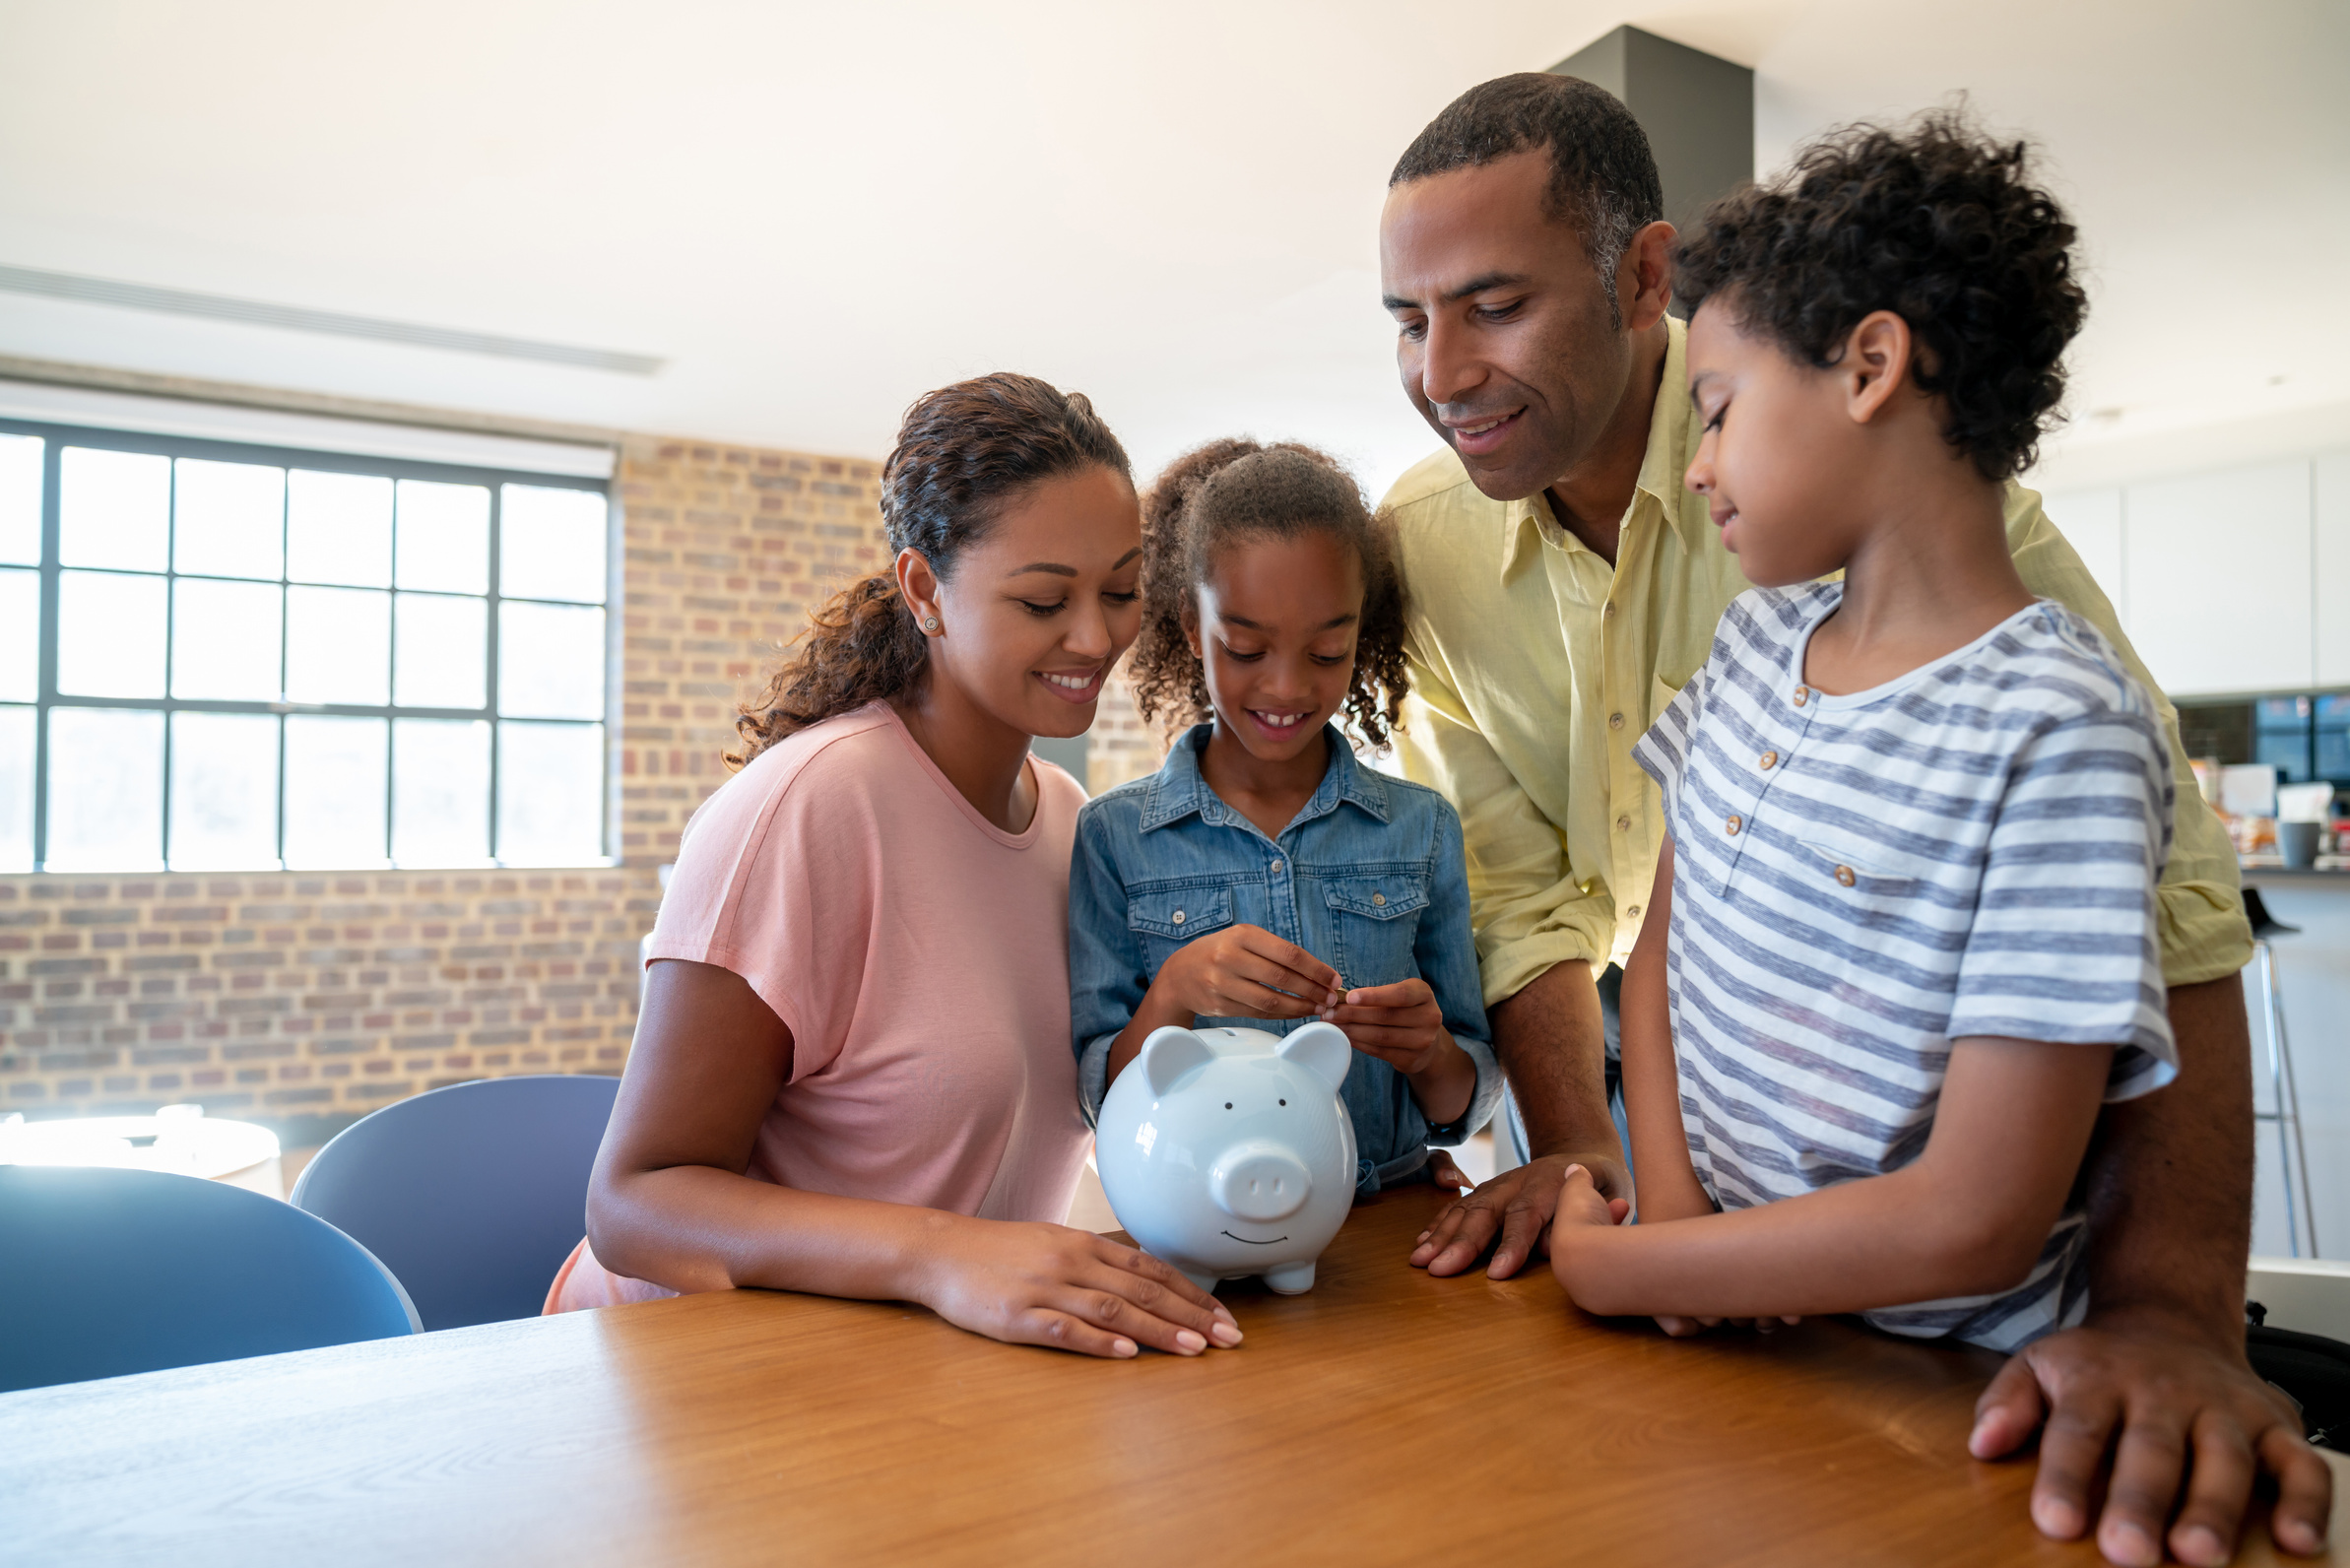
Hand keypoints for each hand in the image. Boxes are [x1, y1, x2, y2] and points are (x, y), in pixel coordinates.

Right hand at [916, 1217, 1243, 1358]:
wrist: (941, 1252)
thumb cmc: (1001, 1253)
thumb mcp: (1054, 1244)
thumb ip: (1097, 1261)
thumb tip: (1145, 1280)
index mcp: (1083, 1244)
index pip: (1151, 1268)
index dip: (1192, 1293)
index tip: (1223, 1316)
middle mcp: (1071, 1262)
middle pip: (1143, 1289)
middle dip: (1191, 1315)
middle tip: (1228, 1339)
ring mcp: (1045, 1289)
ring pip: (1114, 1309)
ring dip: (1159, 1330)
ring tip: (1194, 1349)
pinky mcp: (1019, 1317)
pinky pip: (1066, 1329)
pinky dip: (1099, 1342)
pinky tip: (1127, 1354)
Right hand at [1151, 924, 1340, 1022]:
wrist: (1179, 975)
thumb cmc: (1220, 953)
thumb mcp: (1242, 939)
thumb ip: (1274, 951)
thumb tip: (1318, 971)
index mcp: (1242, 935)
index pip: (1288, 953)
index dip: (1316, 969)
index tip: (1334, 979)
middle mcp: (1230, 957)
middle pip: (1282, 978)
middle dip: (1312, 990)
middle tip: (1330, 997)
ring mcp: (1222, 983)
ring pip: (1271, 1000)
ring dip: (1300, 1006)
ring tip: (1317, 1007)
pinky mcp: (1220, 1006)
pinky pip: (1259, 1013)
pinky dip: (1283, 1015)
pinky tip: (1296, 1013)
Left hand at [1331, 978, 1473, 1124]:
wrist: (1429, 1041)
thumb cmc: (1405, 1011)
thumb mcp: (1400, 996)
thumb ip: (1377, 995)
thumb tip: (1340, 999)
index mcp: (1424, 995)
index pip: (1399, 995)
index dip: (1373, 996)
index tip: (1349, 997)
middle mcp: (1429, 1017)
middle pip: (1385, 1016)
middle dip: (1353, 1014)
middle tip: (1329, 1012)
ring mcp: (1423, 1041)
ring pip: (1381, 1036)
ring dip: (1352, 1030)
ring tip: (1333, 1025)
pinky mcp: (1412, 1059)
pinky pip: (1380, 1051)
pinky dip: (1360, 1044)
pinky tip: (1346, 1037)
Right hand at [1408, 1150, 1629, 1278]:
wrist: (1583, 1152)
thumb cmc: (1600, 1186)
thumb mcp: (1609, 1197)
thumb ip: (1583, 1221)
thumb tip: (1552, 1247)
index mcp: (1552, 1181)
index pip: (1526, 1215)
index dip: (1512, 1244)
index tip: (1497, 1274)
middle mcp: (1518, 1179)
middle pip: (1486, 1211)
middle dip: (1462, 1243)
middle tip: (1440, 1270)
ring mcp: (1499, 1182)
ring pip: (1466, 1207)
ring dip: (1441, 1235)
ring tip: (1420, 1261)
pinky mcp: (1486, 1189)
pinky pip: (1458, 1205)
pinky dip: (1438, 1224)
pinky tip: (1422, 1243)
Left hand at [1969, 1307, 2332, 1564]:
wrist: (2169, 1320)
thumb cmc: (2098, 1363)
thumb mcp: (2038, 1364)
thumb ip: (2008, 1403)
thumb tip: (1983, 1444)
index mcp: (2099, 1380)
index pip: (2077, 1431)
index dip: (2065, 1477)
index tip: (2055, 1522)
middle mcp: (2163, 1392)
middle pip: (2152, 1449)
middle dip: (2141, 1501)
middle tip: (2129, 1552)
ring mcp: (2223, 1408)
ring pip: (2224, 1457)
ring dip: (2214, 1507)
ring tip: (2199, 1554)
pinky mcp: (2275, 1424)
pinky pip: (2301, 1464)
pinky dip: (2307, 1502)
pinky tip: (2296, 1541)